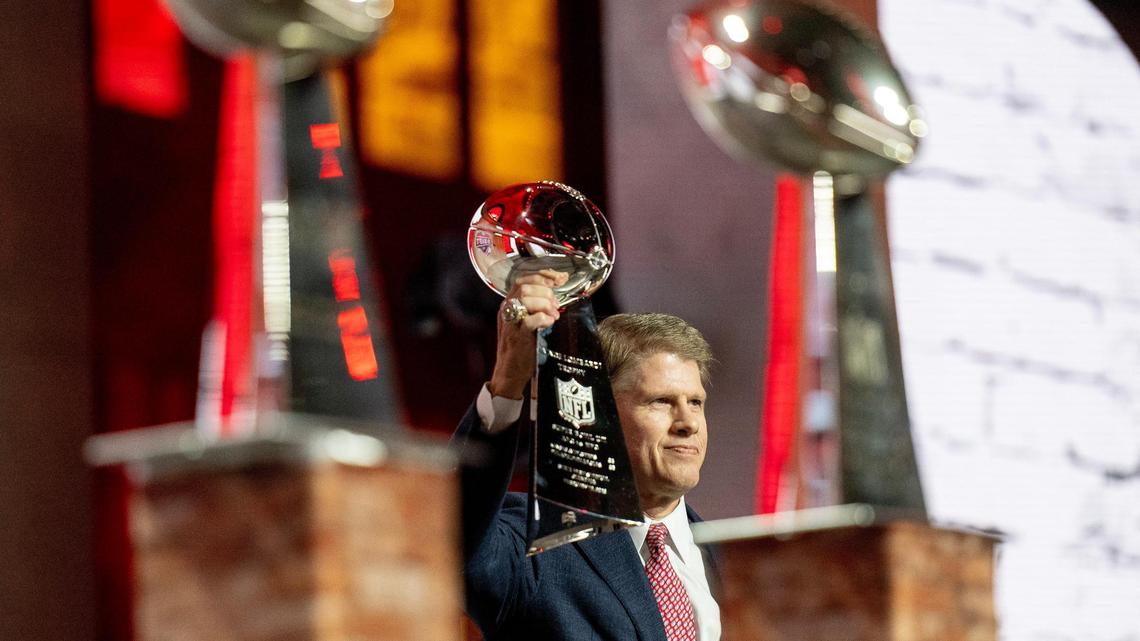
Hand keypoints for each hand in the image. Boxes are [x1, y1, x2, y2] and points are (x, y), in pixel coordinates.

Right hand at [488, 270, 568, 398]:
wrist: (509, 372)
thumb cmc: (521, 346)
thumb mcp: (526, 321)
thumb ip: (536, 305)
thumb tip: (556, 290)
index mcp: (509, 304)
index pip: (523, 279)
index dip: (542, 276)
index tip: (559, 279)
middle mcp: (506, 310)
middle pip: (525, 287)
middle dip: (546, 292)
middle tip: (555, 305)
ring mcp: (510, 323)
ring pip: (525, 299)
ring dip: (545, 304)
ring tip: (553, 315)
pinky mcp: (517, 337)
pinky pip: (529, 320)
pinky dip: (543, 318)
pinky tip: (549, 322)